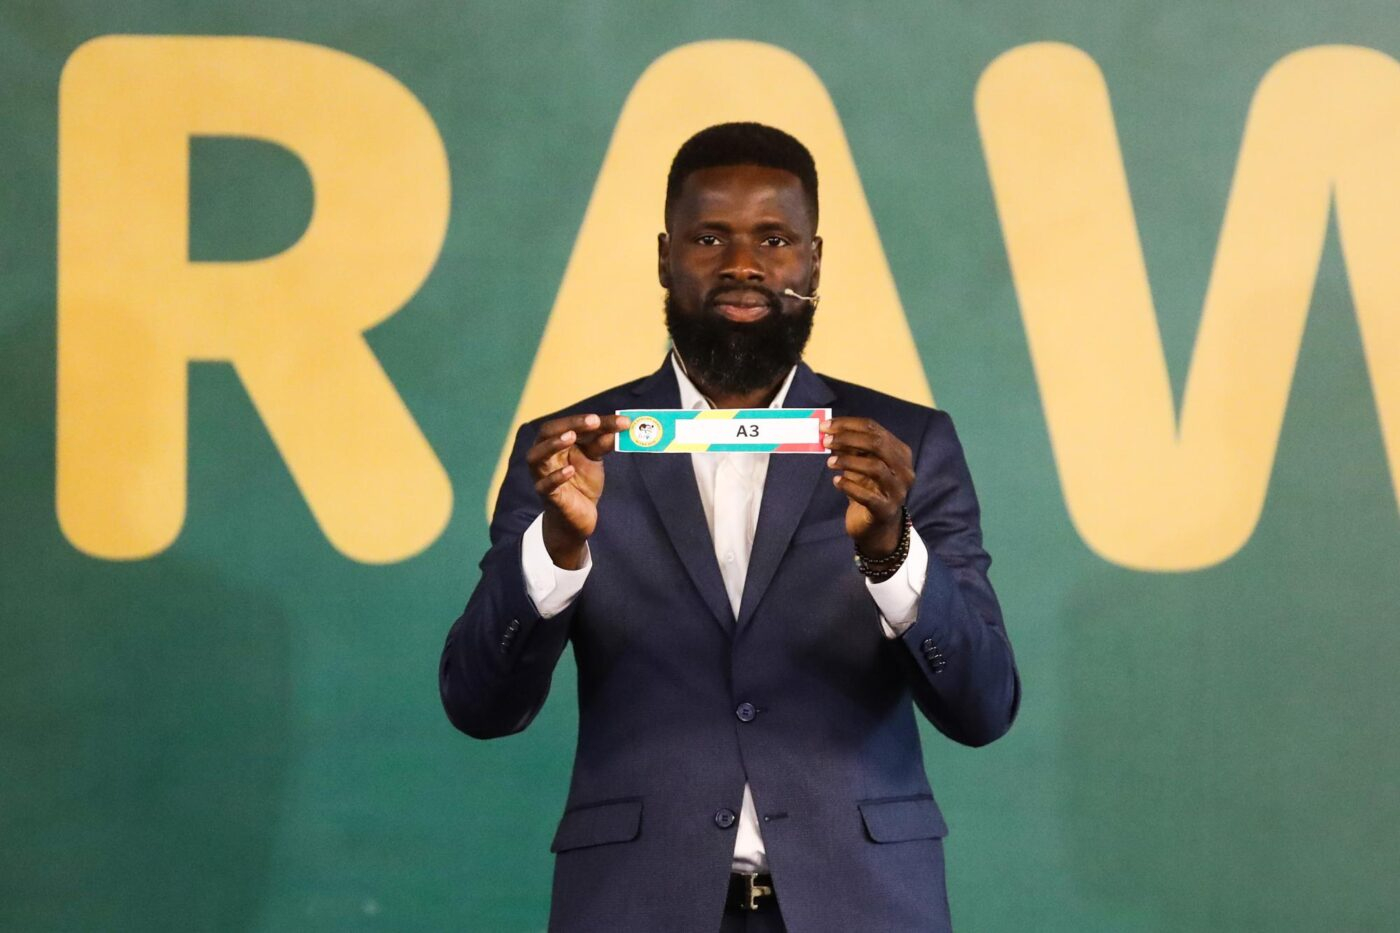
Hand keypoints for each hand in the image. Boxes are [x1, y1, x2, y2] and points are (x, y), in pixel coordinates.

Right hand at [526, 413, 630, 568]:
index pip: (567, 424)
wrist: (578, 517)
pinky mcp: (547, 496)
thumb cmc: (582, 482)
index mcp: (555, 442)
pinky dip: (555, 477)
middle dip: (570, 424)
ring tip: (571, 437)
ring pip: (537, 456)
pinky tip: (569, 471)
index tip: (615, 420)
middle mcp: (544, 454)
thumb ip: (603, 443)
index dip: (587, 419)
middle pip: (548, 433)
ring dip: (553, 445)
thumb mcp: (594, 459)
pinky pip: (545, 485)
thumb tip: (621, 425)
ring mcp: (542, 475)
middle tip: (592, 421)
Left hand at [821, 417, 914, 556]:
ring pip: (875, 467)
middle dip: (848, 439)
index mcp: (900, 453)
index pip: (875, 429)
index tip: (826, 426)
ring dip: (848, 462)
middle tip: (826, 441)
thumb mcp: (860, 465)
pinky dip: (849, 486)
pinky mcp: (886, 510)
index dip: (848, 425)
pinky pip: (868, 496)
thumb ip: (849, 449)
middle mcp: (904, 470)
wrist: (876, 527)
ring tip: (830, 462)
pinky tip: (836, 481)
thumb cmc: (868, 489)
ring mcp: (898, 491)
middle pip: (878, 444)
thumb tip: (829, 432)